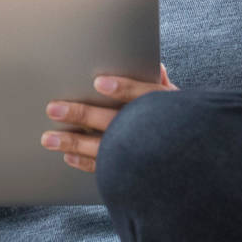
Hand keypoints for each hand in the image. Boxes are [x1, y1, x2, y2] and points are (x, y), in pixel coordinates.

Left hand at [41, 64, 177, 172]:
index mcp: (164, 109)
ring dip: (72, 143)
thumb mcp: (181, 105)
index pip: (145, 95)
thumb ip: (163, 86)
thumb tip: (156, 66)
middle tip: (53, 108)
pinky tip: (68, 157)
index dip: (123, 89)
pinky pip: (105, 170)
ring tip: (48, 139)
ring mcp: (139, 157)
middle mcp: (150, 133)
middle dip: (82, 114)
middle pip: (114, 121)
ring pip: (102, 149)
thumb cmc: (184, 129)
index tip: (99, 82)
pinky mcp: (131, 175)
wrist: (194, 169)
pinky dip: (85, 163)